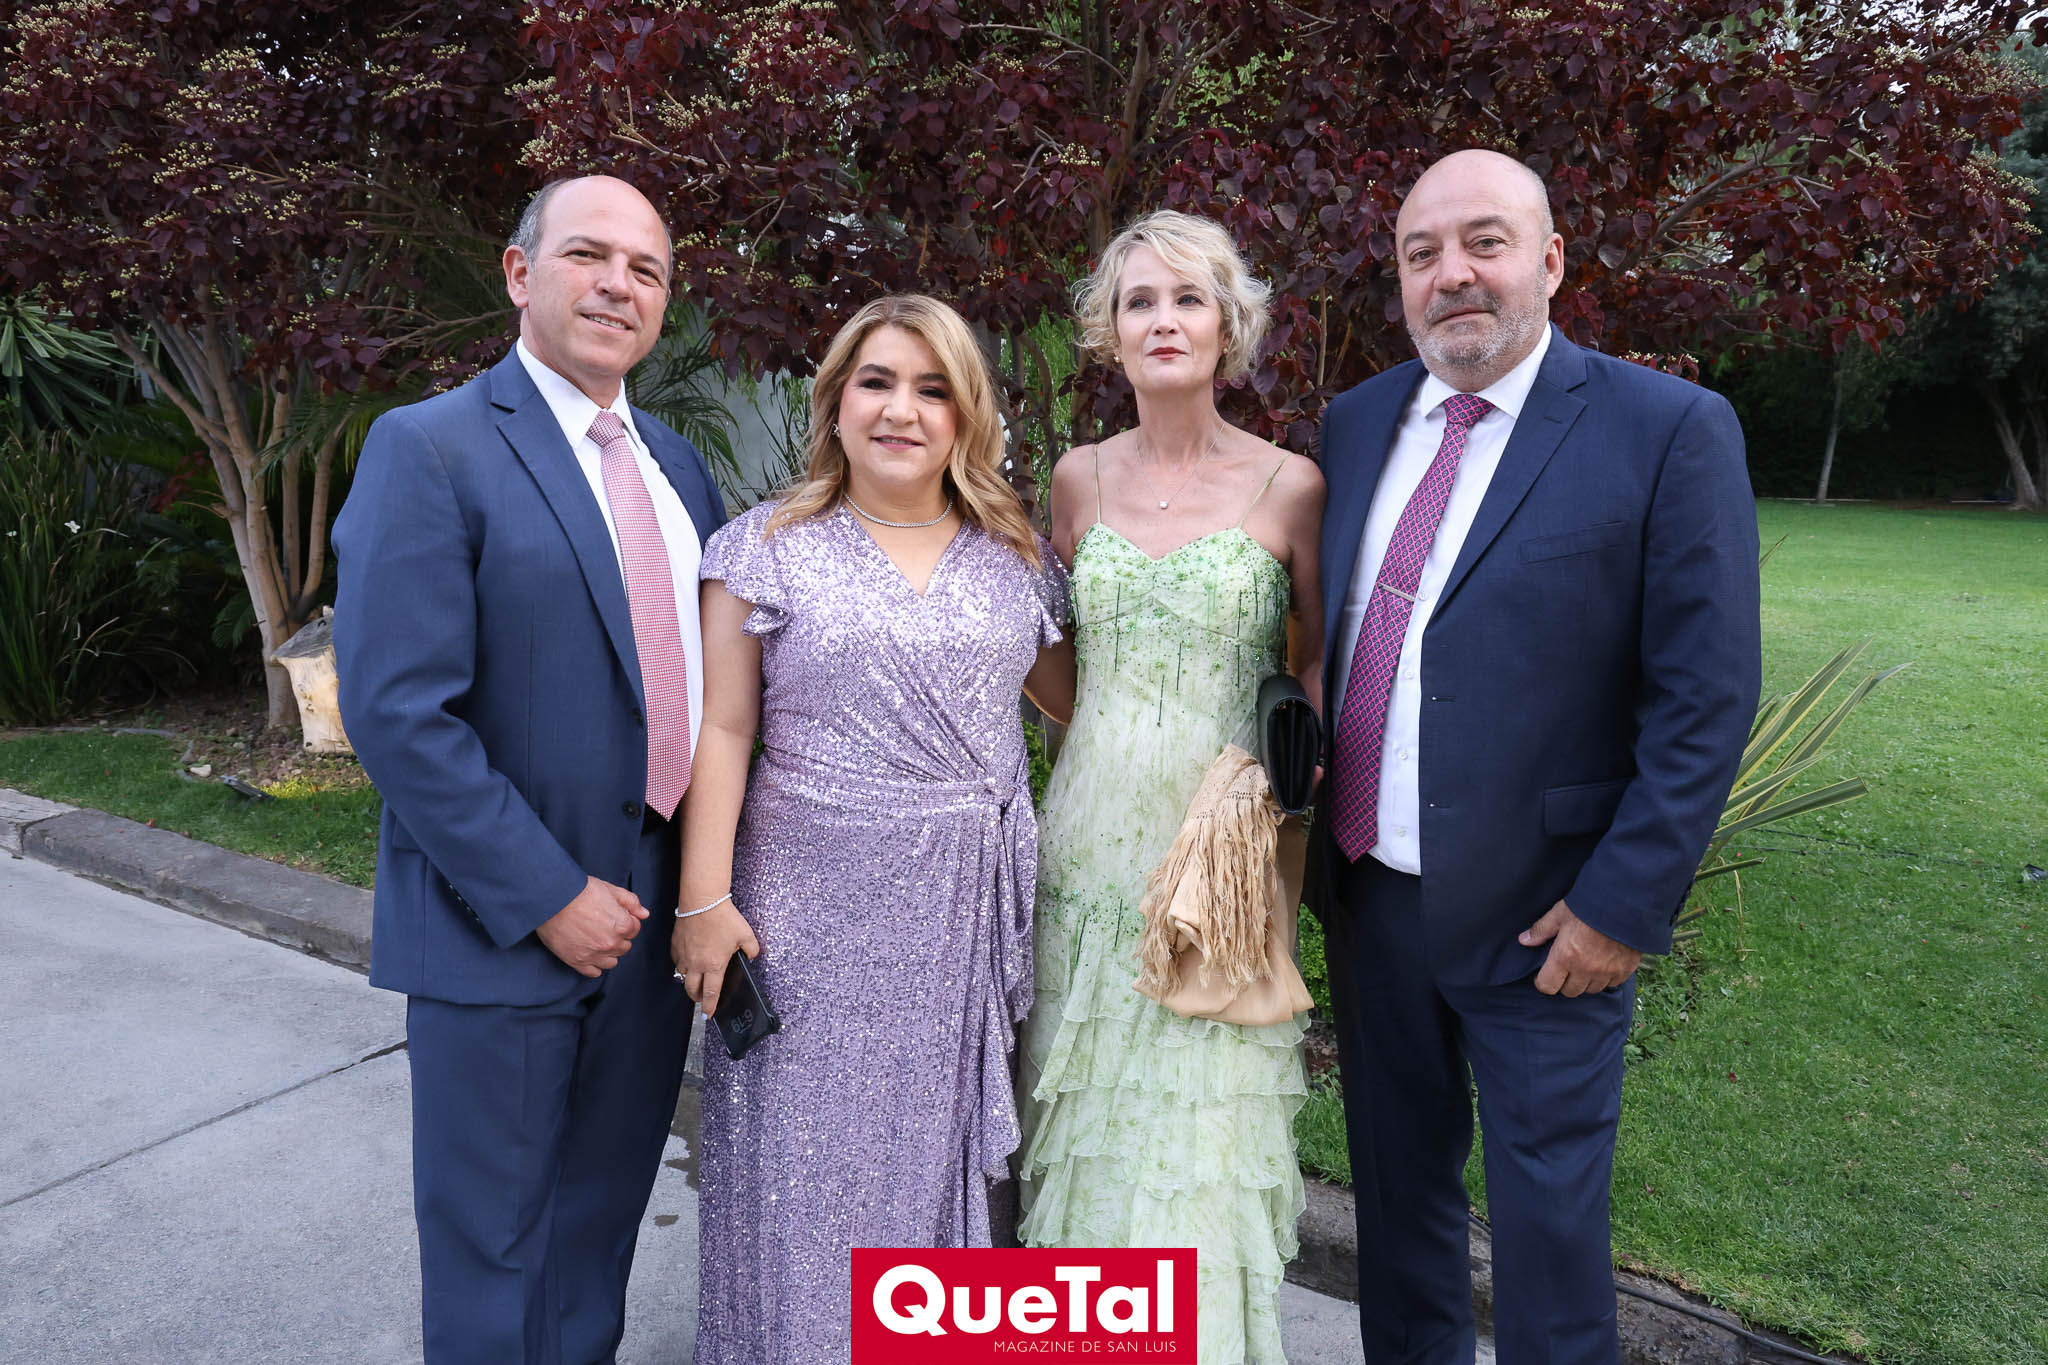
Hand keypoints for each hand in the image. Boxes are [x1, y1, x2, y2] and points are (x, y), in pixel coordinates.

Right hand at [535, 876, 645, 976]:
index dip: (626, 921)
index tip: (615, 917)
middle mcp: (611, 943)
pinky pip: (594, 972)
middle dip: (618, 937)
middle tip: (604, 926)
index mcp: (622, 925)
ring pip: (612, 961)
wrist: (552, 899)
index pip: (634, 929)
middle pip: (624, 946)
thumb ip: (630, 902)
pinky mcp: (577, 962)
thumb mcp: (610, 889)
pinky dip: (594, 965)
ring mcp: (594, 955)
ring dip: (608, 952)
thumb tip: (644, 914)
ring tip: (596, 940)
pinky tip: (590, 953)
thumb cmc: (580, 891)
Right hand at [671, 899, 760, 1016]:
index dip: (710, 1006)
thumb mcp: (746, 935)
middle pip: (692, 990)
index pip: (711, 993)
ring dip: (689, 981)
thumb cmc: (724, 918)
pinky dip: (682, 964)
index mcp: (714, 966)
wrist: (702, 901)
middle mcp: (696, 964)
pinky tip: (688, 960)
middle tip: (701, 999)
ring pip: (683, 975)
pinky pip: (677, 961)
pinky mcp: (675, 945)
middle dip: (697, 998)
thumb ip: (752, 950)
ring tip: (696, 980)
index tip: (709, 1015)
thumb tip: (751, 956)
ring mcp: (684, 955)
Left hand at [1521, 900, 1641, 996]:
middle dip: (1564, 983)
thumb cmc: (1589, 906)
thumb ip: (1541, 929)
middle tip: (1565, 968)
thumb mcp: (1560, 913)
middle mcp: (1585, 969)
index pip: (1548, 986)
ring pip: (1591, 990)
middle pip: (1570, 991)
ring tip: (1584, 966)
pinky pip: (1612, 984)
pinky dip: (1606, 978)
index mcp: (1565, 957)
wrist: (1625, 904)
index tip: (1543, 975)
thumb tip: (1524, 940)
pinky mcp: (1624, 970)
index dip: (1542, 982)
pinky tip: (1604, 964)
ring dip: (1585, 982)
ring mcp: (1606, 972)